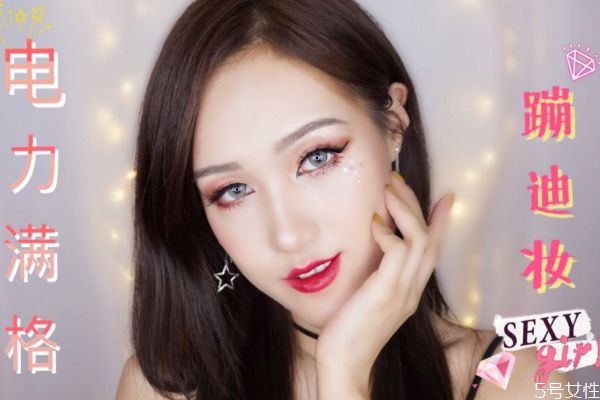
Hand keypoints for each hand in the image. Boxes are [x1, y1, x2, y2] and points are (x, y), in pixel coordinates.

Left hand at [315, 170, 453, 398]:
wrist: (345, 363)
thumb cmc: (351, 330)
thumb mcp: (371, 297)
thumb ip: (380, 275)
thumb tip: (376, 249)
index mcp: (411, 290)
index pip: (434, 250)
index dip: (440, 222)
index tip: (445, 197)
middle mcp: (413, 289)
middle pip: (429, 239)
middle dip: (416, 205)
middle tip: (398, 180)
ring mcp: (403, 291)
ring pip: (419, 240)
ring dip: (404, 210)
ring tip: (387, 188)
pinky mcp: (387, 291)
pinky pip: (398, 251)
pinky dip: (387, 231)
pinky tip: (373, 223)